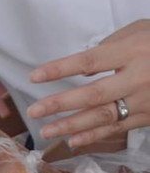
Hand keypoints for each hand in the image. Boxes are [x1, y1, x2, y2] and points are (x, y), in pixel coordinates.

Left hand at [28, 21, 149, 147]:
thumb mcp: (139, 30)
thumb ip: (111, 44)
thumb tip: (82, 65)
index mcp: (132, 50)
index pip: (89, 61)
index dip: (60, 69)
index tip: (35, 77)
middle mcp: (137, 76)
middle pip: (93, 94)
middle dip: (60, 104)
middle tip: (34, 111)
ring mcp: (144, 99)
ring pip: (103, 116)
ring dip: (72, 125)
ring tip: (47, 132)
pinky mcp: (149, 115)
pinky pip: (118, 128)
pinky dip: (94, 136)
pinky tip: (73, 141)